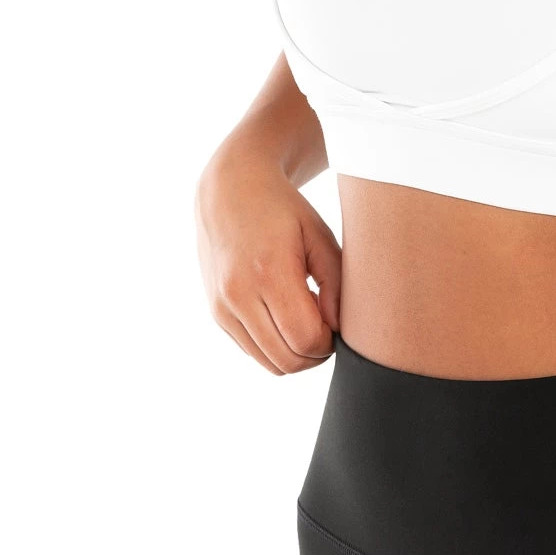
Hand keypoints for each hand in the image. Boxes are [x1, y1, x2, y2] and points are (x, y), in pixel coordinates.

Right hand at [194, 146, 340, 374]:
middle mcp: (238, 295)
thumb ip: (335, 282)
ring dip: (296, 355)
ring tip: (308, 320)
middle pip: (287, 360)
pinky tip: (285, 316)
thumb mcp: (318, 235)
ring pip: (269, 363)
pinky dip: (275, 346)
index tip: (340, 324)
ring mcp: (222, 307)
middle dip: (316, 354)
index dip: (330, 342)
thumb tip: (340, 328)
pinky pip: (252, 351)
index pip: (305, 338)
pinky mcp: (216, 314)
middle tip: (329, 328)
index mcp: (269, 272)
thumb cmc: (282, 210)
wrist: (230, 191)